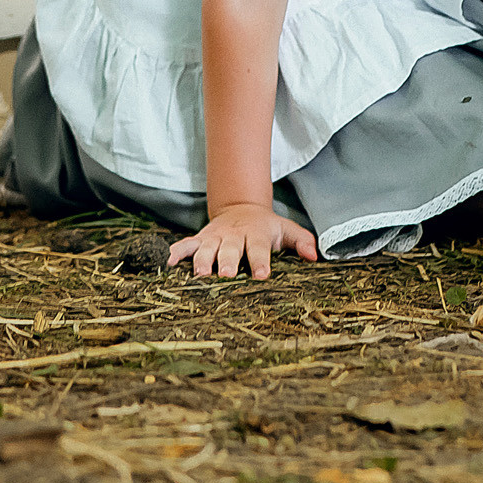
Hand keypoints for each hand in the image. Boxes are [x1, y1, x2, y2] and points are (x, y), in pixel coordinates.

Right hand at [168, 202, 319, 279]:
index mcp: (256, 233)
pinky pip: (186, 245)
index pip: (259, 248)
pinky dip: (176, 253)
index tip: (261, 275)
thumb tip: (314, 255)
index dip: (260, 260)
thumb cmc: (266, 227)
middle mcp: (234, 235)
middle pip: (230, 249)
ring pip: (206, 248)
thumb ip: (301, 241)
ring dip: (202, 260)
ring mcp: (214, 237)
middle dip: (226, 261)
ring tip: (199, 274)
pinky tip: (167, 264)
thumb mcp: (286, 229)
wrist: (241, 207)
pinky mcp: (200, 239)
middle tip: (224, 275)